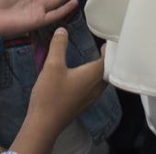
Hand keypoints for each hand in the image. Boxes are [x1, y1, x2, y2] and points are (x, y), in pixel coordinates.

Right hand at [10, 29, 107, 152]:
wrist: (44, 124)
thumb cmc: (51, 94)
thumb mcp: (52, 65)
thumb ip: (58, 46)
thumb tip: (63, 30)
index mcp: (93, 76)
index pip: (109, 60)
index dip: (111, 50)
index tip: (110, 39)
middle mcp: (96, 87)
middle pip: (108, 71)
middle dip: (109, 59)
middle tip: (106, 47)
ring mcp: (90, 98)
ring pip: (101, 81)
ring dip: (102, 69)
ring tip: (98, 58)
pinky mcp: (83, 104)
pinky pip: (94, 87)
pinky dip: (94, 78)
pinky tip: (84, 75)